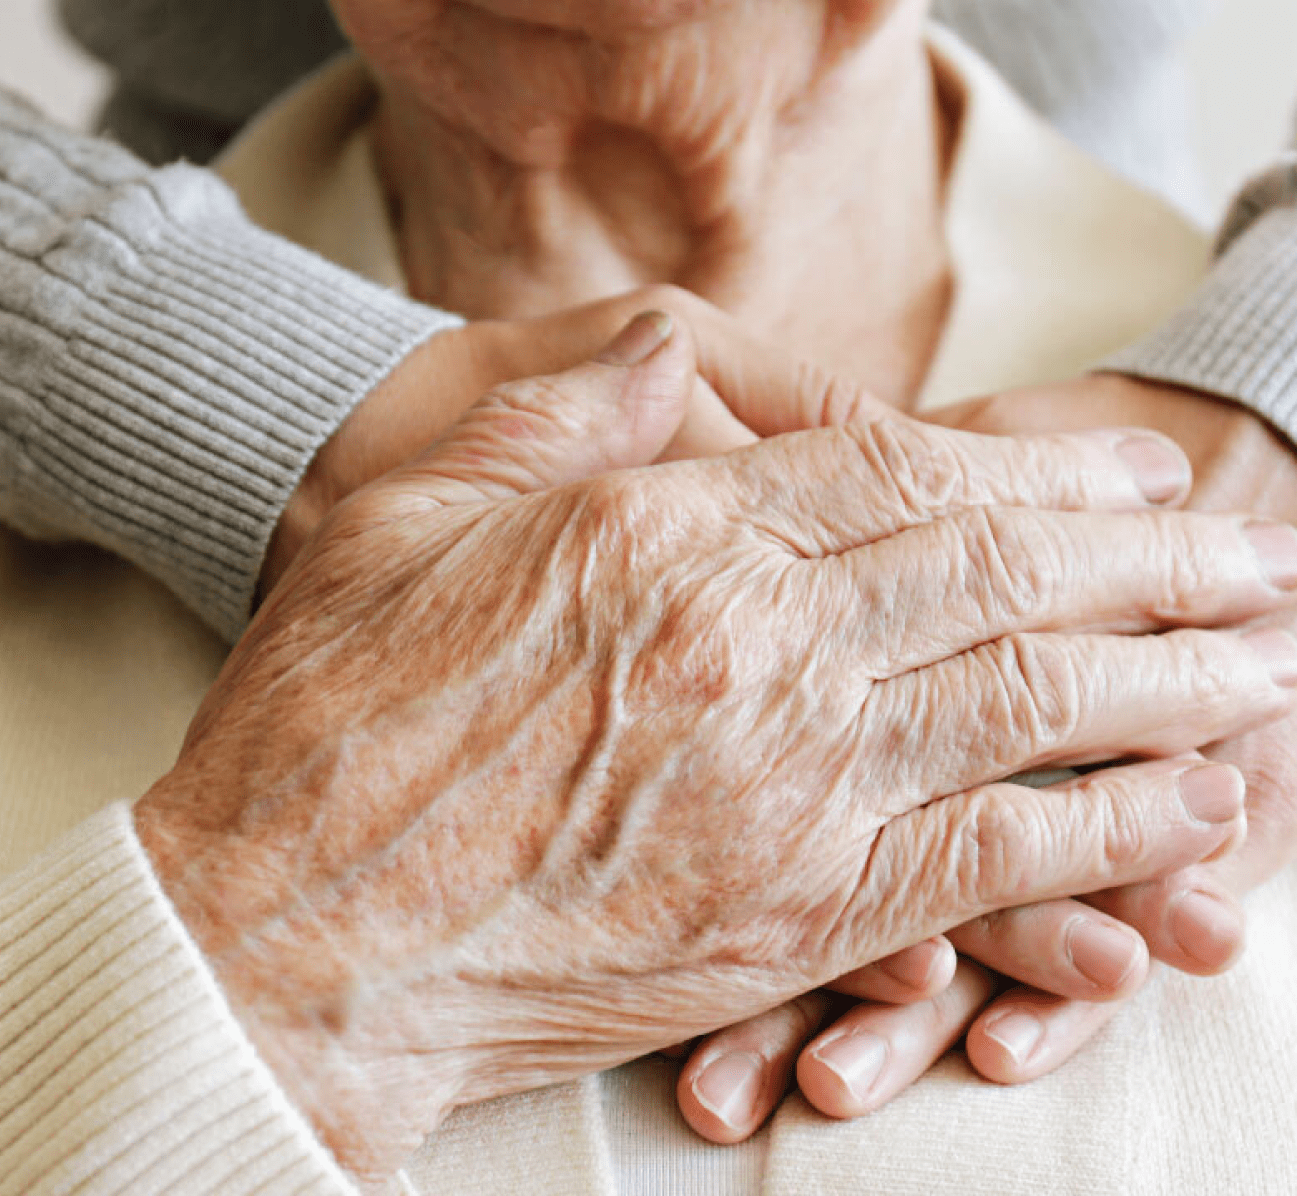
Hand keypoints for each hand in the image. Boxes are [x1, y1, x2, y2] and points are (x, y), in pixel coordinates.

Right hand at [136, 322, 1293, 1183]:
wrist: (288, 934)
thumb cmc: (325, 722)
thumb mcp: (402, 515)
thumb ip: (548, 424)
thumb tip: (652, 365)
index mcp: (658, 529)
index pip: (898, 471)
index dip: (1035, 470)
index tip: (1125, 475)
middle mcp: (748, 643)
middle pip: (997, 575)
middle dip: (1144, 559)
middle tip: (1242, 550)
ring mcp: (783, 783)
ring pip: (1029, 706)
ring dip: (1170, 680)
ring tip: (1266, 663)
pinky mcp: (790, 913)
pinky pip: (993, 860)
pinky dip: (1110, 833)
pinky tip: (1193, 815)